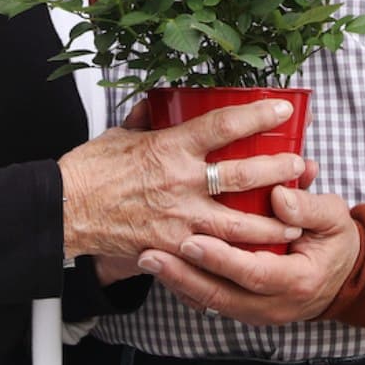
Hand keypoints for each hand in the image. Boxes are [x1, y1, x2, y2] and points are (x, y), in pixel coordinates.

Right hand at [60, 100, 308, 258]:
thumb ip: (147, 120)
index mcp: (171, 147)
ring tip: (295, 223)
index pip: (224, 125)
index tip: (281, 108)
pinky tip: (257, 260)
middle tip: (300, 167)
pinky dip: (237, 258)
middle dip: (278, 171)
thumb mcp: (121, 134)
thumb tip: (159, 105)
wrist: (64, 209)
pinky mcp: (171, 247)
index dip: (257, 115)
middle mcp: (181, 182)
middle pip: (243, 175)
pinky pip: (212, 255)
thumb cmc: (88, 170)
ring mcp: (179, 218)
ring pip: (239, 224)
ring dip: (271, 224)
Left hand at [135, 185, 359, 326]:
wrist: (342, 276)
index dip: (221, 259)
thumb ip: (309, 206)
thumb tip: (280, 195)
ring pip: (209, 301)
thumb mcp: (335, 218)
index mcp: (298, 280)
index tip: (192, 241)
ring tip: (146, 258)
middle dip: (182, 276)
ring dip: (176, 281)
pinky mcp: (243, 307)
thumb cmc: (335, 241)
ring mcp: (256, 310)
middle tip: (151, 254)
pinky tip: (162, 267)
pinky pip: (210, 299)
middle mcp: (273, 304)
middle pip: (220, 295)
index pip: (254, 273)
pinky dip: (184, 285)